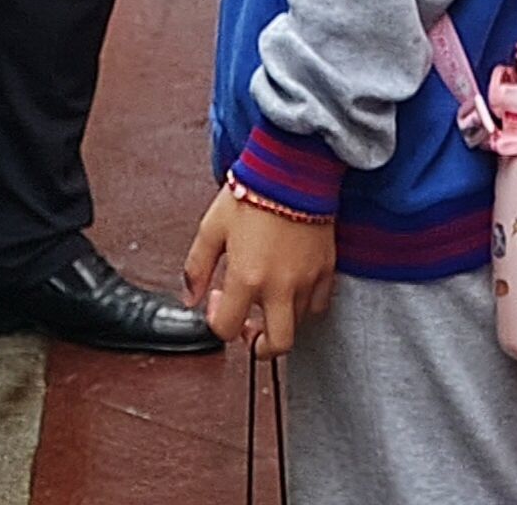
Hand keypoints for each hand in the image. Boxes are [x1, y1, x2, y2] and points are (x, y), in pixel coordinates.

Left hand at [187, 187, 334, 359]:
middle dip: (260, 346)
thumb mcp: (212, 227)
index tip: (215, 299)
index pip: (226, 328)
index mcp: (246, 278)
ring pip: (297, 325)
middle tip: (250, 330)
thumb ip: (196, 267)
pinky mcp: (326, 270)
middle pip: (276, 345)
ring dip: (278, 320)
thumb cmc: (252, 192)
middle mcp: (279, 287)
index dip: (215, 320)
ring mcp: (307, 281)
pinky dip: (304, 304)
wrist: (293, 169)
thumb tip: (189, 297)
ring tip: (266, 297)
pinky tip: (290, 286)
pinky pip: (318, 304)